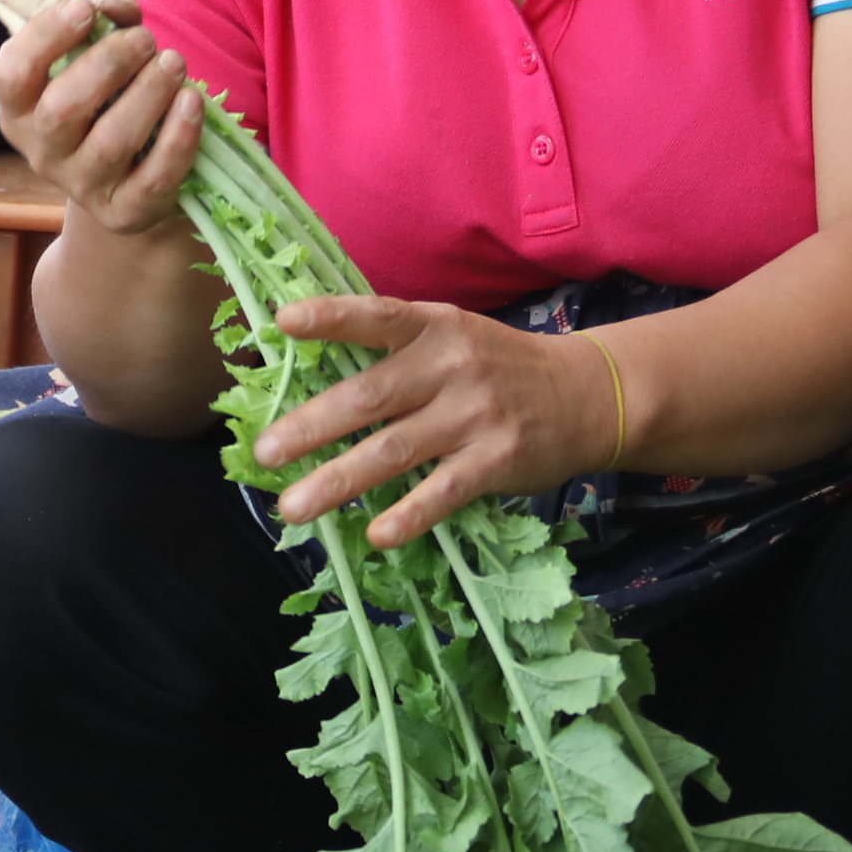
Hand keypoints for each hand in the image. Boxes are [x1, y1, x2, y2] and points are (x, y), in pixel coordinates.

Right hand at [0, 0, 202, 234]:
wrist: (132, 170)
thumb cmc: (110, 90)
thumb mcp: (98, 41)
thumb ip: (104, 6)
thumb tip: (116, 6)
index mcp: (20, 108)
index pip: (13, 73)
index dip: (46, 36)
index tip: (87, 9)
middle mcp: (41, 151)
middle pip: (61, 110)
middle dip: (109, 64)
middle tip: (145, 40)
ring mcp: (81, 186)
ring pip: (110, 143)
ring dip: (147, 95)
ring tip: (174, 63)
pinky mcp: (123, 212)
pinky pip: (152, 180)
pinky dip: (177, 139)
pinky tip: (193, 103)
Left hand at [250, 297, 617, 549]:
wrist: (587, 394)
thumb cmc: (498, 366)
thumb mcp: (453, 336)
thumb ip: (395, 351)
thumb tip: (311, 374)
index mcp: (434, 327)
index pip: (377, 316)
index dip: (331, 317)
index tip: (283, 322)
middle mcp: (451, 367)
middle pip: (370, 397)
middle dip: (311, 426)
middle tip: (264, 452)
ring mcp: (475, 415)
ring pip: (394, 451)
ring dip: (338, 481)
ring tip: (291, 508)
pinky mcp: (497, 460)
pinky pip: (444, 491)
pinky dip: (409, 514)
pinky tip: (376, 534)